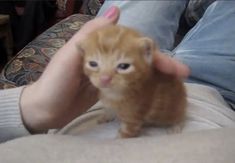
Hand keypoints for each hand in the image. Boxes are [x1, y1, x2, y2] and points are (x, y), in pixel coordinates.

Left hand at [20, 6, 188, 132]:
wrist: (44, 110)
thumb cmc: (54, 83)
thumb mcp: (69, 56)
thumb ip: (90, 35)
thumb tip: (116, 11)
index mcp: (99, 47)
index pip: (132, 46)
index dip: (152, 52)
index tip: (171, 64)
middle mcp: (106, 58)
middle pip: (138, 58)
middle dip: (160, 64)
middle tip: (182, 73)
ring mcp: (108, 74)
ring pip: (135, 70)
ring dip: (155, 74)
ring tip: (175, 81)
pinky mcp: (107, 88)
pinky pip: (128, 83)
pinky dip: (142, 84)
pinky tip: (154, 87)